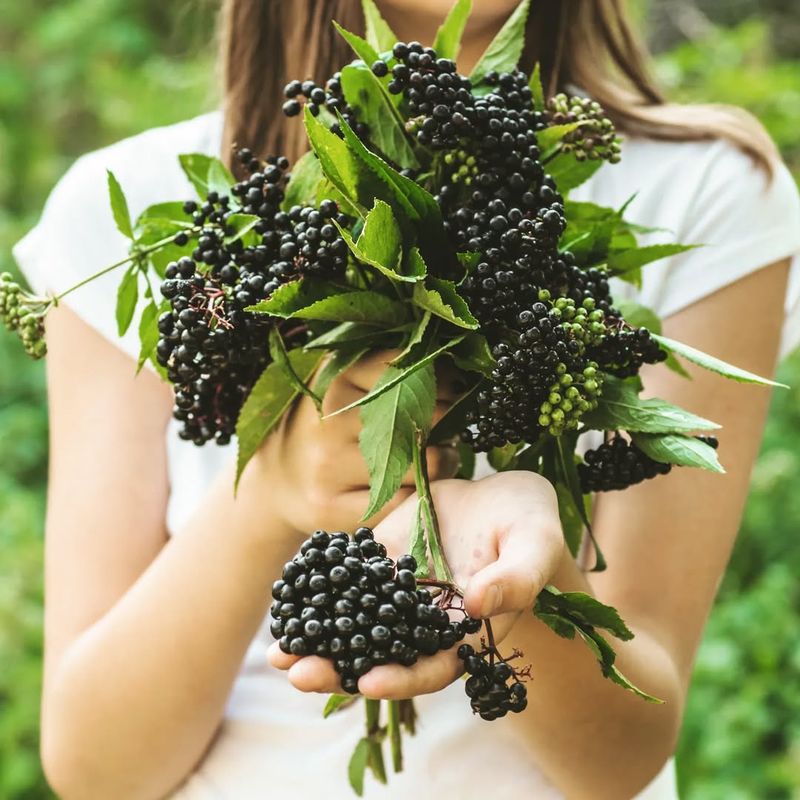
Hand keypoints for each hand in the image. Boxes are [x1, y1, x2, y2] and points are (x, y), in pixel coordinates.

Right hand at [255, 350, 459, 534]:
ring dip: (444, 459)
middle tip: (445, 426)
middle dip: (448, 420)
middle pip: (426, 415)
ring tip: (436, 455)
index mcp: (335, 377)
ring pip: (425, 463)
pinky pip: (406, 501)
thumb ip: (389, 369)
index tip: (450, 389)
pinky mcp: (333, 508)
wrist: (277, 484)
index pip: (410, 370)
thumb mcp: (345, 385)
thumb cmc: (327, 428)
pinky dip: (422, 493)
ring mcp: (329, 467)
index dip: (441, 380)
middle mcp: (329, 420)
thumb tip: (454, 367)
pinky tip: (416, 485)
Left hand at [268, 471, 563, 698]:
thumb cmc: (531, 526)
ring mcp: (398, 589)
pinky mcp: (381, 556)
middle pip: (380, 654)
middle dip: (340, 668)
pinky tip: (288, 593)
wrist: (505, 495)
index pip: (430, 667)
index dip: (402, 678)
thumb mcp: (535, 547)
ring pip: (354, 622)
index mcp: (463, 632)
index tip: (369, 683)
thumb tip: (479, 604)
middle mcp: (423, 619)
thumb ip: (515, 578)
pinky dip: (317, 587)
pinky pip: (346, 576)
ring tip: (277, 650)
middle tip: (298, 674)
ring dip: (317, 637)